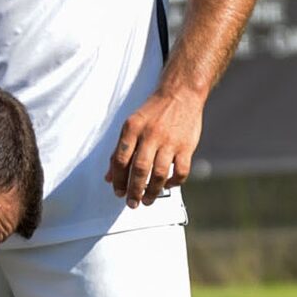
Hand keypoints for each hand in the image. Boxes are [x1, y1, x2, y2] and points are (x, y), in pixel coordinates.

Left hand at [106, 85, 203, 205]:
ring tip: (148, 200)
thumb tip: (109, 176)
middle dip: (134, 191)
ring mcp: (170, 141)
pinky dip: (174, 182)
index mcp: (132, 128)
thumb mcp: (132, 125)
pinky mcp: (187, 146)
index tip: (118, 192)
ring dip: (152, 191)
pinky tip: (168, 185)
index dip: (118, 180)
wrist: (181, 94)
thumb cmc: (154, 111)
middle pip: (140, 169)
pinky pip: (181, 171)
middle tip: (132, 203)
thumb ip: (120, 150)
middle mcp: (150, 135)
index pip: (121, 160)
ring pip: (159, 174)